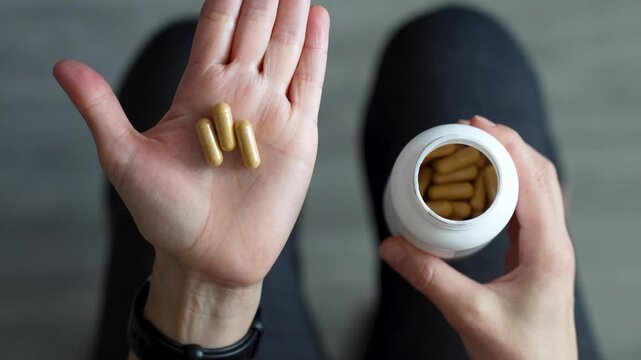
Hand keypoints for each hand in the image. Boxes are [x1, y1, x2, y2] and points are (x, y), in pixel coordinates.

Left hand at [54, 0, 328, 346]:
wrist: (209, 256)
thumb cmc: (164, 213)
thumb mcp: (124, 158)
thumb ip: (100, 108)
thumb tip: (62, 65)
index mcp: (198, 91)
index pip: (215, 29)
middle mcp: (237, 94)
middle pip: (254, 30)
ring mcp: (270, 111)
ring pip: (284, 48)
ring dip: (290, 13)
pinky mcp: (298, 134)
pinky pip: (309, 83)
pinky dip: (315, 49)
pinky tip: (316, 16)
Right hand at [380, 116, 576, 359]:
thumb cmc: (519, 355)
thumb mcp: (468, 314)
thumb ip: (427, 278)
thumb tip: (389, 246)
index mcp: (548, 250)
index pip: (533, 180)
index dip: (506, 145)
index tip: (475, 124)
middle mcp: (554, 243)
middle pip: (540, 175)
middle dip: (508, 144)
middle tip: (470, 128)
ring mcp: (547, 250)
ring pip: (536, 190)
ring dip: (510, 163)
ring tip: (475, 148)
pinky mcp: (536, 258)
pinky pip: (525, 210)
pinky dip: (506, 188)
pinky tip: (482, 189)